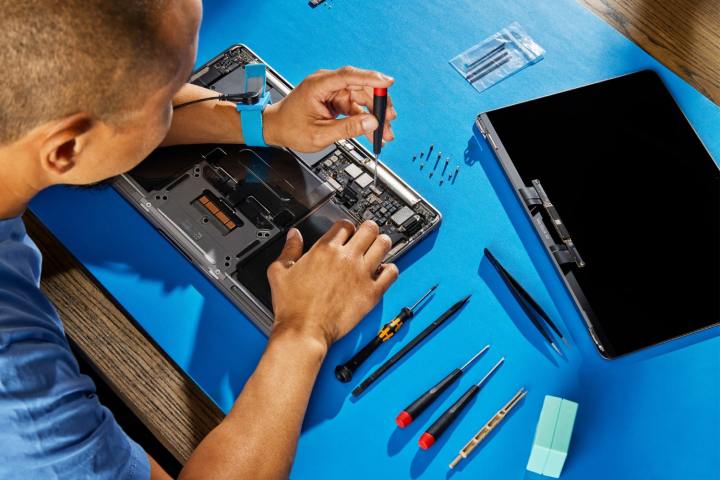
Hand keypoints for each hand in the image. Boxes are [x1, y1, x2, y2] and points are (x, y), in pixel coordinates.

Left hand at [262, 66, 397, 151]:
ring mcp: (332, 92)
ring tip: (385, 133)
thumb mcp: (320, 135)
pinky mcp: (336, 101)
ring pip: (361, 99)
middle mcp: (327, 84)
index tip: (388, 82)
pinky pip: (356, 107)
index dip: (371, 78)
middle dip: (378, 105)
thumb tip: (372, 123)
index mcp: (318, 85)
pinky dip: (365, 119)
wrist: (276, 129)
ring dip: (375, 115)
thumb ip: (347, 129)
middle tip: (390, 120)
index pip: (348, 76)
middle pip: (360, 87)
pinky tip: (374, 131)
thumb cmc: (290, 128)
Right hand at [267, 220, 398, 349]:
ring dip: (382, 244)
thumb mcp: (279, 271)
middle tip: (367, 237)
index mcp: (325, 249)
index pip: (345, 224)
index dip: (348, 227)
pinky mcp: (371, 292)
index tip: (348, 234)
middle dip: (369, 230)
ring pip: (384, 245)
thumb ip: (289, 249)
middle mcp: (346, 258)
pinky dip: (390, 269)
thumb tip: (294, 235)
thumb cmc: (292, 306)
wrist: (304, 331)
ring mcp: (361, 274)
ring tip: (378, 250)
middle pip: (369, 228)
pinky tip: (383, 272)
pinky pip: (391, 272)